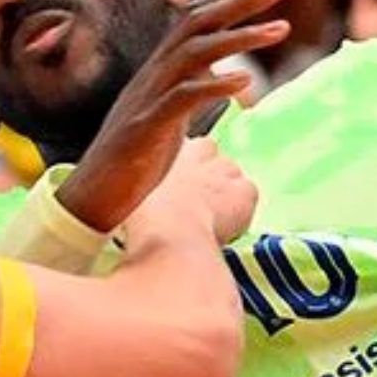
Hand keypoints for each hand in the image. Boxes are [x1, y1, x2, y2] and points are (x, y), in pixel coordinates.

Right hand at [56, 0, 290, 232]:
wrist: (93, 195)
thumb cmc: (135, 156)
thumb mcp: (169, 113)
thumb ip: (191, 86)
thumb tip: (219, 71)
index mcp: (160, 68)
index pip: (195, 17)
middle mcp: (154, 73)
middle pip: (196, 22)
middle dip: (240, 1)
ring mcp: (148, 97)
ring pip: (193, 51)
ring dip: (240, 37)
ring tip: (281, 28)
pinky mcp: (146, 127)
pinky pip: (182, 97)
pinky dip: (215, 85)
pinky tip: (245, 82)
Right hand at [127, 137, 257, 244]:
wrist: (167, 234)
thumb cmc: (141, 219)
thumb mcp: (128, 190)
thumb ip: (137, 184)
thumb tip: (130, 198)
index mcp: (166, 146)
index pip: (179, 142)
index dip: (179, 164)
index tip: (175, 182)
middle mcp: (197, 150)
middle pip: (209, 151)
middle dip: (205, 170)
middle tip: (194, 199)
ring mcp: (224, 168)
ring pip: (231, 172)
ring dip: (223, 190)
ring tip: (210, 216)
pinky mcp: (244, 190)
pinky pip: (248, 195)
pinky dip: (242, 209)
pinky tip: (227, 224)